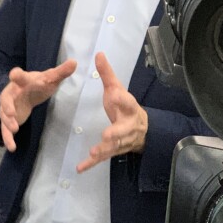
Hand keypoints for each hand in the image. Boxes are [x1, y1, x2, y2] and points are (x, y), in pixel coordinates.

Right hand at [0, 59, 76, 151]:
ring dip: (7, 122)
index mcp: (22, 81)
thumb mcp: (50, 78)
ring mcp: (8, 107)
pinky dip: (8, 138)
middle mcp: (12, 93)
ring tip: (14, 129)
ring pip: (4, 115)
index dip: (17, 75)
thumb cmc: (38, 84)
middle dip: (7, 105)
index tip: (14, 74)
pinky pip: (5, 129)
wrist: (26, 92)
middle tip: (11, 112)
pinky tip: (12, 147)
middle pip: (6, 98)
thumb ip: (61, 72)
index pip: (19, 76)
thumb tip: (75, 62)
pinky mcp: (8, 119)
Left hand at [77, 52, 147, 172]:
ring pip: (113, 147)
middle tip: (107, 135)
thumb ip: (107, 74)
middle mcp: (127, 126)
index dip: (121, 99)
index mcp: (128, 108)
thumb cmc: (125, 107)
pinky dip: (91, 164)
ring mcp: (121, 141)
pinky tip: (80, 168)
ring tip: (93, 152)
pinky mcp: (112, 151)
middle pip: (122, 130)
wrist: (142, 129)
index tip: (114, 94)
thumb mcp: (117, 89)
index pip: (126, 102)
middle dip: (115, 133)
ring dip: (103, 150)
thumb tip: (98, 54)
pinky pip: (102, 158)